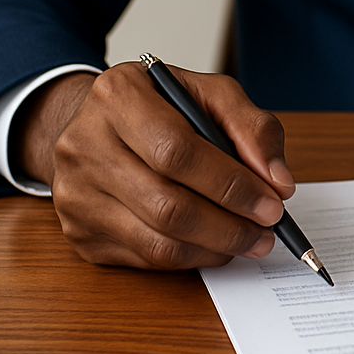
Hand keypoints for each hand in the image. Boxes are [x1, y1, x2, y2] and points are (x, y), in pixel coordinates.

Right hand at [9, 62, 294, 267]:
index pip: (177, 152)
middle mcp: (83, 144)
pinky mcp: (78, 232)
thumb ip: (253, 128)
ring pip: (156, 241)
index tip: (273, 203)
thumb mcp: (211, 95)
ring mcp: (74, 193)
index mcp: (117, 95)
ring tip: (250, 240)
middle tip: (267, 230)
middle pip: (166, 205)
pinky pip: (145, 258)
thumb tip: (278, 183)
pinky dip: (191, 258)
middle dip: (229, 225)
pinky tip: (216, 245)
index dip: (230, 184)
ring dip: (215, 248)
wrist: (99, 124)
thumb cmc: (163, 108)